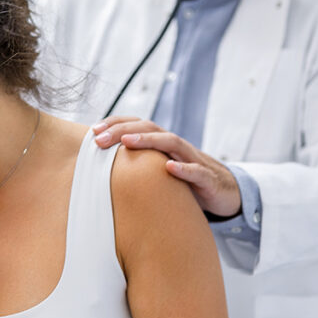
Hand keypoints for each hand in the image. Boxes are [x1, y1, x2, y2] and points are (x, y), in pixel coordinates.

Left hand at [92, 116, 240, 217]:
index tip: (93, 131)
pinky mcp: (207, 178)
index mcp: (162, 143)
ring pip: (172, 143)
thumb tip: (100, 167)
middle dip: (123, 130)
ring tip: (127, 142)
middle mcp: (176, 146)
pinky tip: (170, 168)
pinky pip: (196, 171)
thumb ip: (137, 165)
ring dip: (148, 141)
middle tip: (99, 139)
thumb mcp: (158, 170)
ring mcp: (193, 160)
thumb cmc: (185, 181)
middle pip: (150, 128)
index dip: (116, 124)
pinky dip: (184, 168)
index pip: (138, 125)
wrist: (225, 192)